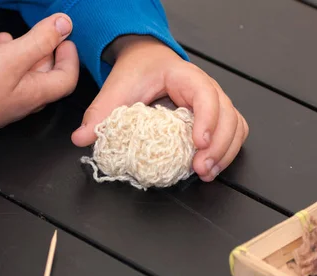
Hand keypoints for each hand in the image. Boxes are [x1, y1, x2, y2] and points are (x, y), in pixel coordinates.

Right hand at [0, 13, 79, 149]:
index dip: (71, 57)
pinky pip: (6, 75)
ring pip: (25, 72)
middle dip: (47, 49)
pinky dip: (5, 58)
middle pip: (47, 74)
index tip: (66, 38)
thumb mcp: (12, 57)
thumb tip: (64, 25)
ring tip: (12, 36)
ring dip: (23, 51)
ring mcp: (9, 99)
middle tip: (43, 30)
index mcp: (38, 93)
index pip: (67, 78)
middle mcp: (27, 99)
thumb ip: (40, 40)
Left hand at [72, 35, 247, 181]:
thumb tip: (81, 138)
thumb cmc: (137, 71)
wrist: (147, 61)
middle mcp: (206, 89)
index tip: (198, 143)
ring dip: (226, 152)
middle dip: (219, 146)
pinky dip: (227, 151)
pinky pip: (233, 132)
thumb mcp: (115, 89)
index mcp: (185, 77)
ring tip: (207, 173)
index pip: (206, 95)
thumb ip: (99, 114)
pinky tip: (211, 168)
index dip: (207, 120)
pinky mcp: (214, 117)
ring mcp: (214, 103)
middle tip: (200, 169)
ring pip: (235, 126)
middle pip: (228, 115)